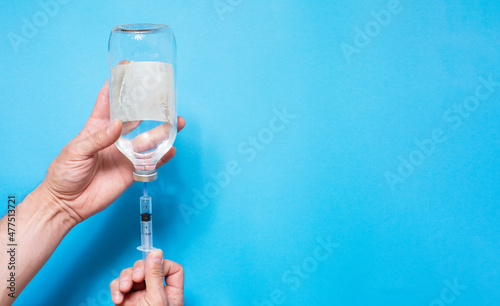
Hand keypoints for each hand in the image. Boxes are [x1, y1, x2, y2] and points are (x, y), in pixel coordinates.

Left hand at [40, 80, 185, 222]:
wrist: (68, 203)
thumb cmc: (65, 172)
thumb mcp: (76, 151)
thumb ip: (98, 138)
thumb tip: (117, 125)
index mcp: (97, 127)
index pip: (108, 101)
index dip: (117, 84)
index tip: (127, 68)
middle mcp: (114, 137)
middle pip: (135, 117)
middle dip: (149, 106)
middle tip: (163, 96)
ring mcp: (125, 154)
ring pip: (148, 139)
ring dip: (163, 131)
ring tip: (176, 122)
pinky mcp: (132, 171)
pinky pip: (151, 162)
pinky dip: (163, 156)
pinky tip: (172, 148)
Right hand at [110, 250, 183, 304]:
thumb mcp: (156, 298)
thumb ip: (155, 275)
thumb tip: (156, 252)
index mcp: (171, 293)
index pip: (172, 268)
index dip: (163, 264)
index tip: (154, 269)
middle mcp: (156, 291)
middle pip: (148, 266)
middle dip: (139, 270)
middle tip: (137, 279)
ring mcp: (140, 295)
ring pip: (131, 273)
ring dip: (125, 278)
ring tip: (124, 289)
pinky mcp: (125, 299)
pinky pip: (118, 284)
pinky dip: (116, 288)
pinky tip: (118, 298)